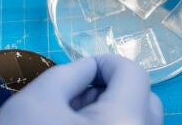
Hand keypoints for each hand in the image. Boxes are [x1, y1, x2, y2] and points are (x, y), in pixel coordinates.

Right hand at [0, 54, 162, 124]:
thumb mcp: (37, 100)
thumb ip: (69, 74)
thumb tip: (89, 69)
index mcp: (125, 122)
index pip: (134, 74)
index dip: (106, 63)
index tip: (81, 70)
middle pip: (144, 101)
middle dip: (112, 91)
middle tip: (75, 99)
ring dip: (110, 115)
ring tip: (71, 124)